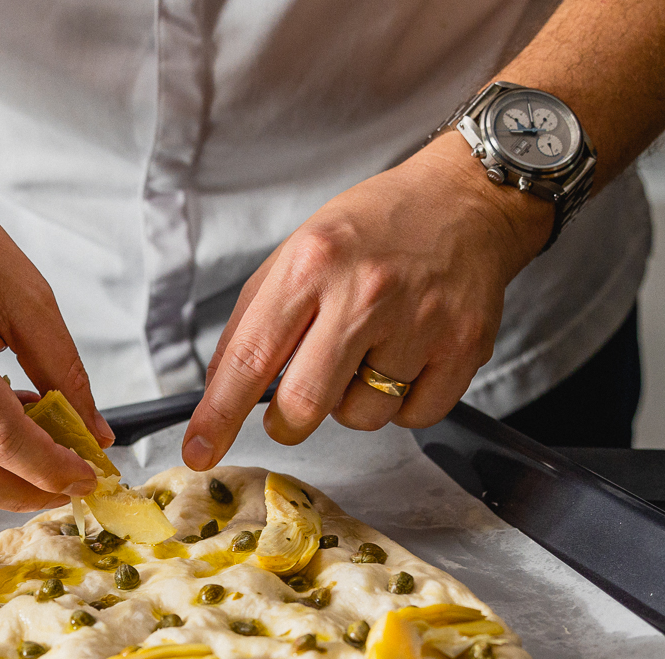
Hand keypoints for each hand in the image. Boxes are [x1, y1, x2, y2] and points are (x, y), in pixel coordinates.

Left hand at [181, 134, 551, 469]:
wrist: (466, 201)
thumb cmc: (375, 229)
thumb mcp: (298, 251)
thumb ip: (253, 322)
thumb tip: (219, 391)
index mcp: (311, 265)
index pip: (249, 359)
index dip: (218, 417)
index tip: (198, 452)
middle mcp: (364, 293)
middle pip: (305, 406)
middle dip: (288, 422)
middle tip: (294, 405)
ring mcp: (419, 322)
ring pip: (363, 417)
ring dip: (354, 404)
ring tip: (369, 355)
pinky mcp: (464, 347)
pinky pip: (415, 417)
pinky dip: (403, 404)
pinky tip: (408, 359)